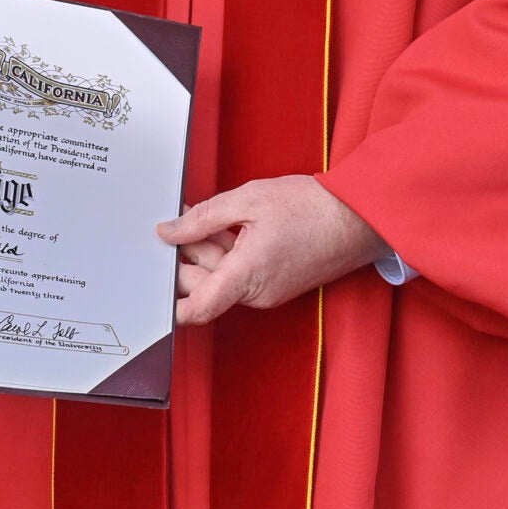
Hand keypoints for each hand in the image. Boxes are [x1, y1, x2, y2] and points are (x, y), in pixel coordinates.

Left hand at [157, 175, 386, 325]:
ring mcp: (267, 292)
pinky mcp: (275, 285)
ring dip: (207, 251)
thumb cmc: (312, 208)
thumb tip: (168, 231)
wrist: (358, 218)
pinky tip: (227, 226)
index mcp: (247, 275)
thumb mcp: (249, 200)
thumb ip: (203, 217)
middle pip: (203, 286)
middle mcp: (256, 293)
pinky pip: (239, 276)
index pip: (197, 308)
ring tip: (205, 216)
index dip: (168, 305)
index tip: (149, 290)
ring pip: (220, 279)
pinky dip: (227, 254)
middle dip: (185, 257)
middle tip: (179, 223)